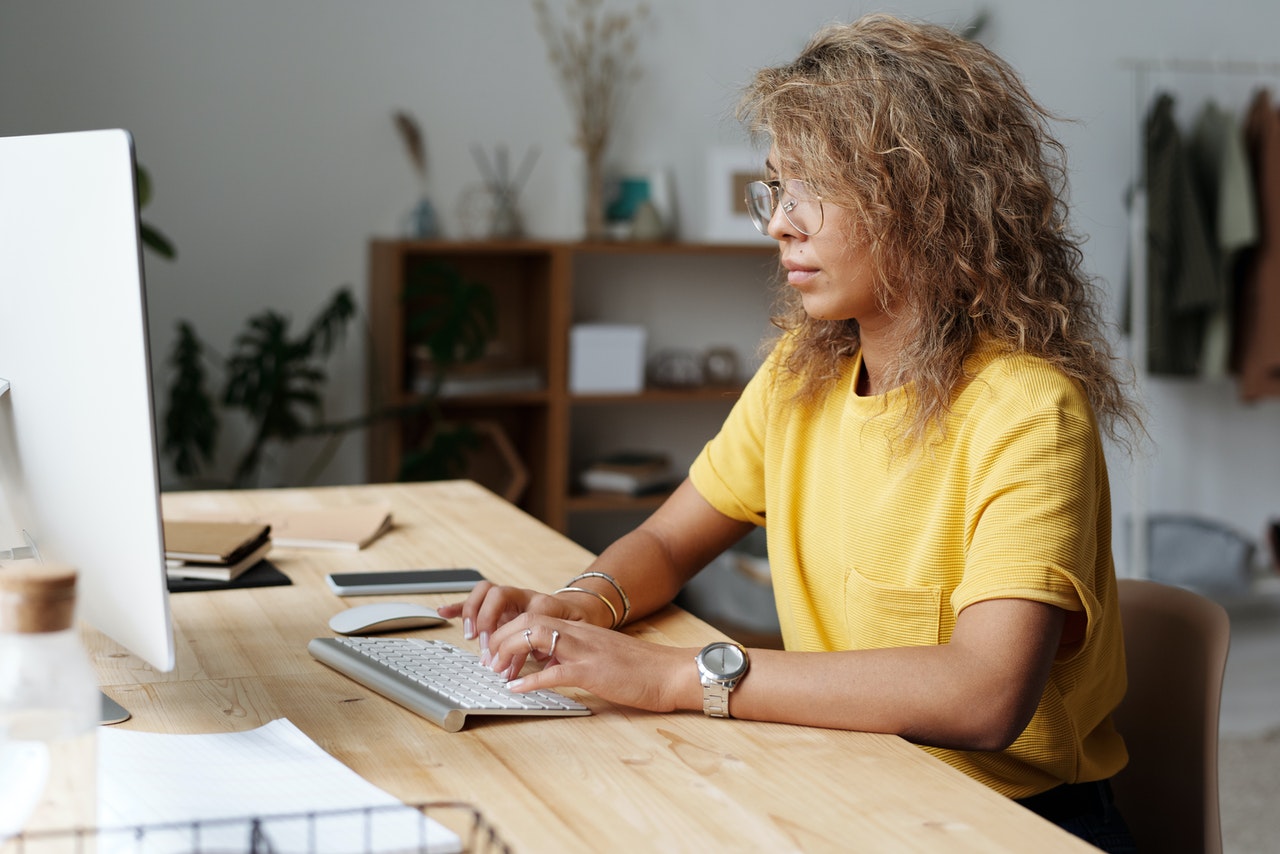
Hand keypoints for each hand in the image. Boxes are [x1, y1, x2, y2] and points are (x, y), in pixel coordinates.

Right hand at [436, 580, 602, 663]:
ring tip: (470, 634)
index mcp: (546, 604)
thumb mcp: (577, 637)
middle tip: (486, 647)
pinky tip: (444, 612)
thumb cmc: (577, 624)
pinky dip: (460, 606)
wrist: (581, 606)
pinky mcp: (501, 604)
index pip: (527, 615)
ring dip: (474, 612)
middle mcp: (526, 596)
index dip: (517, 640)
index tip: (510, 665)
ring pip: (487, 591)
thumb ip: (562, 650)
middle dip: (489, 620)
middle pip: (501, 595)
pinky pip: (477, 600)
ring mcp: (512, 598)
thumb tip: (548, 668)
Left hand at [486, 614, 697, 712]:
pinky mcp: (593, 672)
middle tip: (488, 659)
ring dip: (509, 652)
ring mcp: (586, 651)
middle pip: (528, 621)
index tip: (496, 649)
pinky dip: (531, 680)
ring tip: (496, 669)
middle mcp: (579, 634)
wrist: (671, 672)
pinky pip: (555, 672)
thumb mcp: (600, 655)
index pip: (535, 617)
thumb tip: (547, 664)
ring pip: (536, 636)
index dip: (509, 631)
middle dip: (501, 637)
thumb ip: (574, 655)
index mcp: (580, 629)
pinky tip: (517, 688)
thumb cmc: (641, 668)